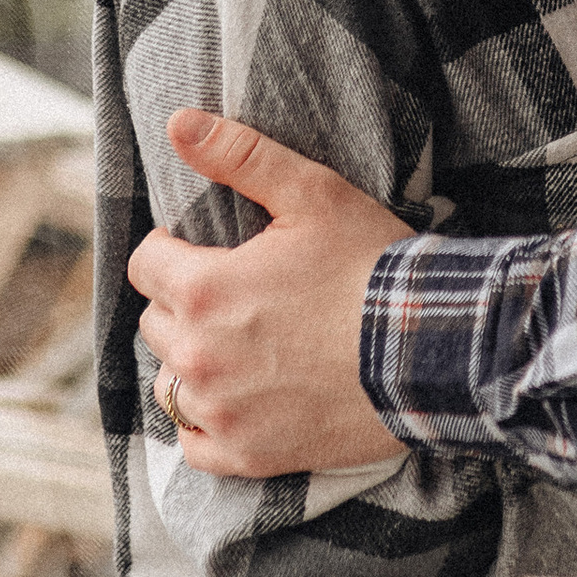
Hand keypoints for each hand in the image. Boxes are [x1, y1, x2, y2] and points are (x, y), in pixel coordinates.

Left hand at [130, 111, 414, 477]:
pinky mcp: (249, 454)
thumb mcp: (313, 193)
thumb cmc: (373, 265)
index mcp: (204, 290)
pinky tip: (242, 399)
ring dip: (194, 363)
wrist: (431, 350)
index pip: (146, 264)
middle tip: (241, 295)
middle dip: (186, 303)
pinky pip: (194, 444)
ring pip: (171, 383)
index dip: (176, 249)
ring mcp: (221, 412)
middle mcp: (198, 357)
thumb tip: (178, 123)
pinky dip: (208, 424)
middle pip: (155, 322)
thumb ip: (240, 155)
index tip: (212, 251)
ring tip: (243, 347)